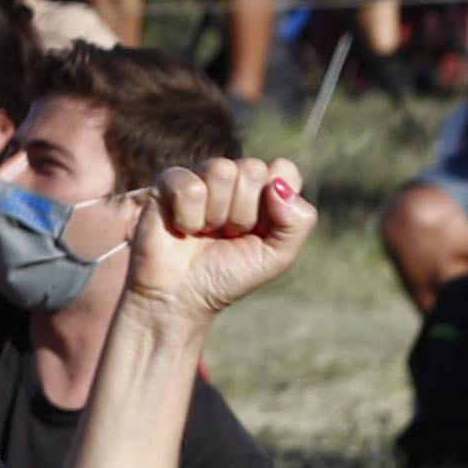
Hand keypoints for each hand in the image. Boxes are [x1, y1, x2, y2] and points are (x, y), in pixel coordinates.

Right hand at [120, 151, 316, 317]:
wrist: (180, 297)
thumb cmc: (228, 276)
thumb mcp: (278, 256)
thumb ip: (299, 221)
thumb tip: (277, 186)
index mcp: (263, 192)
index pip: (283, 170)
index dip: (274, 202)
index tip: (259, 230)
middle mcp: (233, 180)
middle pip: (252, 169)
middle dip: (242, 212)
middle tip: (227, 236)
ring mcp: (200, 178)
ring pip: (221, 170)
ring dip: (215, 214)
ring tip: (205, 233)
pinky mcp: (167, 183)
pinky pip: (190, 186)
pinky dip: (188, 217)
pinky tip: (183, 229)